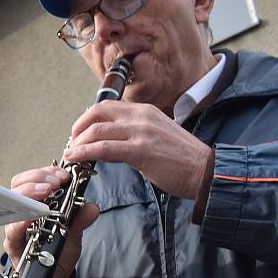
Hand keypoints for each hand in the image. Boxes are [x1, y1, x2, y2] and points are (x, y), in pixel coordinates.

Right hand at [4, 166, 99, 277]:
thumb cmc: (57, 253)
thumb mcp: (73, 233)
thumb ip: (81, 218)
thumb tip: (92, 206)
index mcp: (37, 203)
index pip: (33, 179)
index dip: (45, 172)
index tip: (62, 174)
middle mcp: (22, 212)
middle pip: (18, 185)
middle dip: (36, 178)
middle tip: (55, 182)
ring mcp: (15, 227)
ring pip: (12, 202)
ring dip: (28, 194)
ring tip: (45, 192)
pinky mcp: (12, 244)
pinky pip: (11, 229)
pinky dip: (21, 221)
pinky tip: (32, 216)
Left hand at [63, 101, 210, 198]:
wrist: (205, 171)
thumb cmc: (181, 158)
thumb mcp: (154, 136)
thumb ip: (132, 134)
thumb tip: (107, 142)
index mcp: (145, 111)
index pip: (107, 106)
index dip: (87, 119)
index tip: (79, 132)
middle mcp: (141, 116)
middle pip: (97, 113)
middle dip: (78, 128)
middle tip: (72, 143)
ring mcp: (141, 132)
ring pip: (98, 131)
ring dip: (78, 143)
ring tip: (71, 154)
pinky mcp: (141, 150)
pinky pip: (104, 148)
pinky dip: (85, 153)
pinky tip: (76, 159)